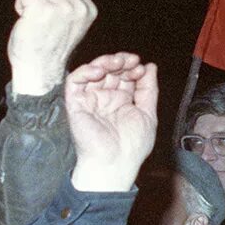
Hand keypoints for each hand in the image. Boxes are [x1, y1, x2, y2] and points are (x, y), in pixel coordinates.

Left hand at [7, 0, 97, 96]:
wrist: (39, 71)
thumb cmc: (50, 49)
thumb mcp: (71, 24)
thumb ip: (70, 4)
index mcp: (88, 9)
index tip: (48, 10)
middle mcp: (78, 7)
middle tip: (38, 15)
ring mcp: (61, 7)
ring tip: (31, 17)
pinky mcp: (42, 8)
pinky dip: (21, 2)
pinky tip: (24, 17)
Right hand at [65, 53, 157, 191]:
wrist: (116, 163)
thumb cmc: (133, 146)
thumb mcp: (148, 113)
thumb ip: (149, 89)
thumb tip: (150, 66)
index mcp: (121, 101)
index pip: (124, 75)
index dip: (132, 68)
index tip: (141, 68)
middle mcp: (105, 98)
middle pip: (110, 70)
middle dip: (121, 61)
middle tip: (131, 61)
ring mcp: (90, 100)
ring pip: (92, 71)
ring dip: (105, 62)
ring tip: (118, 61)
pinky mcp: (75, 104)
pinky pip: (74, 81)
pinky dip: (85, 71)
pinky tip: (100, 70)